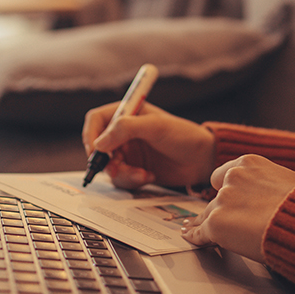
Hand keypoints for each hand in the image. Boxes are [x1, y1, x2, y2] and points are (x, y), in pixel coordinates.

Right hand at [81, 101, 216, 189]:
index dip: (91, 135)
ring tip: (142, 174)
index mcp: (128, 113)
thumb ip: (126, 128)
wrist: (203, 160)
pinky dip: (132, 180)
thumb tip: (100, 142)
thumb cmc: (184, 136)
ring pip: (109, 166)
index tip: (96, 151)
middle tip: (117, 169)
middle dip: (106, 160)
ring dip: (122, 173)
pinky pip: (122, 178)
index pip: (97, 120)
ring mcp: (129, 152)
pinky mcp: (135, 169)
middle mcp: (125, 132)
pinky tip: (150, 176)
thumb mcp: (156, 127)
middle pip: (98, 146)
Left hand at [180, 155, 294, 262]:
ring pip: (209, 214)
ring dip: (213, 223)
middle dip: (222, 208)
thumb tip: (274, 191)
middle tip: (228, 220)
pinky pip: (200, 232)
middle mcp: (232, 178)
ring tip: (215, 234)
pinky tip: (193, 237)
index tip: (228, 198)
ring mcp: (222, 200)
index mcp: (248, 163)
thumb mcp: (288, 180)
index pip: (225, 175)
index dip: (227, 189)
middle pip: (216, 196)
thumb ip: (269, 182)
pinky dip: (197, 236)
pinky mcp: (216, 223)